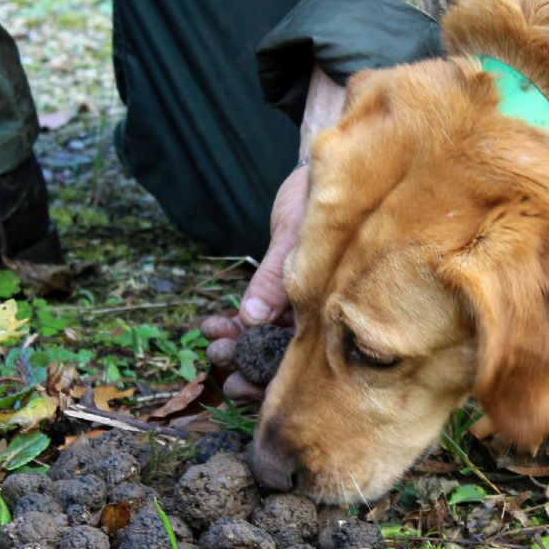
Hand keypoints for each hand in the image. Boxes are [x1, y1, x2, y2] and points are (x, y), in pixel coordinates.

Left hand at [202, 66, 345, 399]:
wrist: (329, 164)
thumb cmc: (326, 194)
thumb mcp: (297, 233)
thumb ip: (275, 278)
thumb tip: (251, 319)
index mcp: (337, 308)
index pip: (306, 362)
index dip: (271, 381)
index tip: (238, 384)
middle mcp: (323, 312)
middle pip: (286, 357)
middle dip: (249, 365)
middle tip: (218, 361)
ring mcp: (303, 302)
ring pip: (269, 338)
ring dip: (239, 344)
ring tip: (211, 342)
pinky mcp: (287, 288)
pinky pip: (260, 315)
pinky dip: (237, 322)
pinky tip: (213, 324)